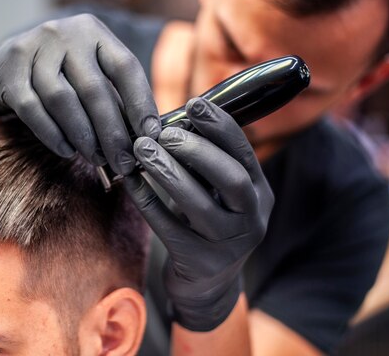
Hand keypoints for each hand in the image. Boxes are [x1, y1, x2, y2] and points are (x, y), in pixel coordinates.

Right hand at [0, 14, 160, 174]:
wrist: (5, 62)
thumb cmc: (61, 72)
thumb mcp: (90, 70)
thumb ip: (115, 96)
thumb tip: (143, 138)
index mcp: (93, 31)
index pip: (125, 66)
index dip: (141, 104)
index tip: (151, 136)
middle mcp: (64, 33)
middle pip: (94, 89)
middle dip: (112, 132)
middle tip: (124, 162)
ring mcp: (33, 49)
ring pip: (62, 100)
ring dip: (82, 136)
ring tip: (96, 158)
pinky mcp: (9, 70)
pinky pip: (32, 109)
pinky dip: (52, 135)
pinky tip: (67, 150)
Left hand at [123, 97, 273, 330]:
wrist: (208, 283)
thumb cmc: (209, 223)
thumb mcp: (220, 195)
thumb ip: (209, 163)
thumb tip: (177, 119)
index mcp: (259, 193)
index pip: (245, 153)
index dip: (220, 126)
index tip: (193, 104)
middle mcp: (251, 219)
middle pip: (230, 179)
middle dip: (195, 150)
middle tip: (162, 132)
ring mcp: (227, 245)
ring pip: (198, 205)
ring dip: (167, 172)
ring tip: (141, 149)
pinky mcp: (198, 262)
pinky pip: (168, 227)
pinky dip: (147, 200)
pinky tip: (130, 181)